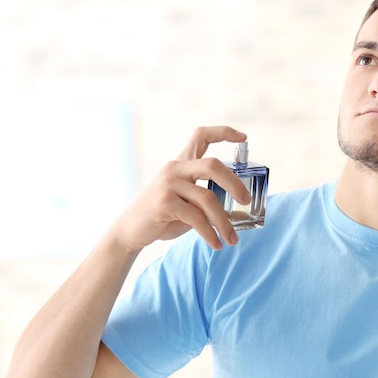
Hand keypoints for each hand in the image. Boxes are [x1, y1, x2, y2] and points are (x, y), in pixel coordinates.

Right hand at [109, 126, 251, 252]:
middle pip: (212, 165)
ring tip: (232, 239)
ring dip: (224, 222)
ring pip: (208, 198)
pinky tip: (216, 244)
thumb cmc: (164, 216)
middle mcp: (175, 168)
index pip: (202, 136)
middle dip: (234, 183)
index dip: (224, 132)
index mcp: (182, 163)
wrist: (131, 231)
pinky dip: (209, 233)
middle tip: (247, 201)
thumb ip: (207, 199)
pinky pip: (196, 217)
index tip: (244, 137)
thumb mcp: (188, 203)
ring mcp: (168, 183)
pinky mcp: (164, 201)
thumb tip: (239, 210)